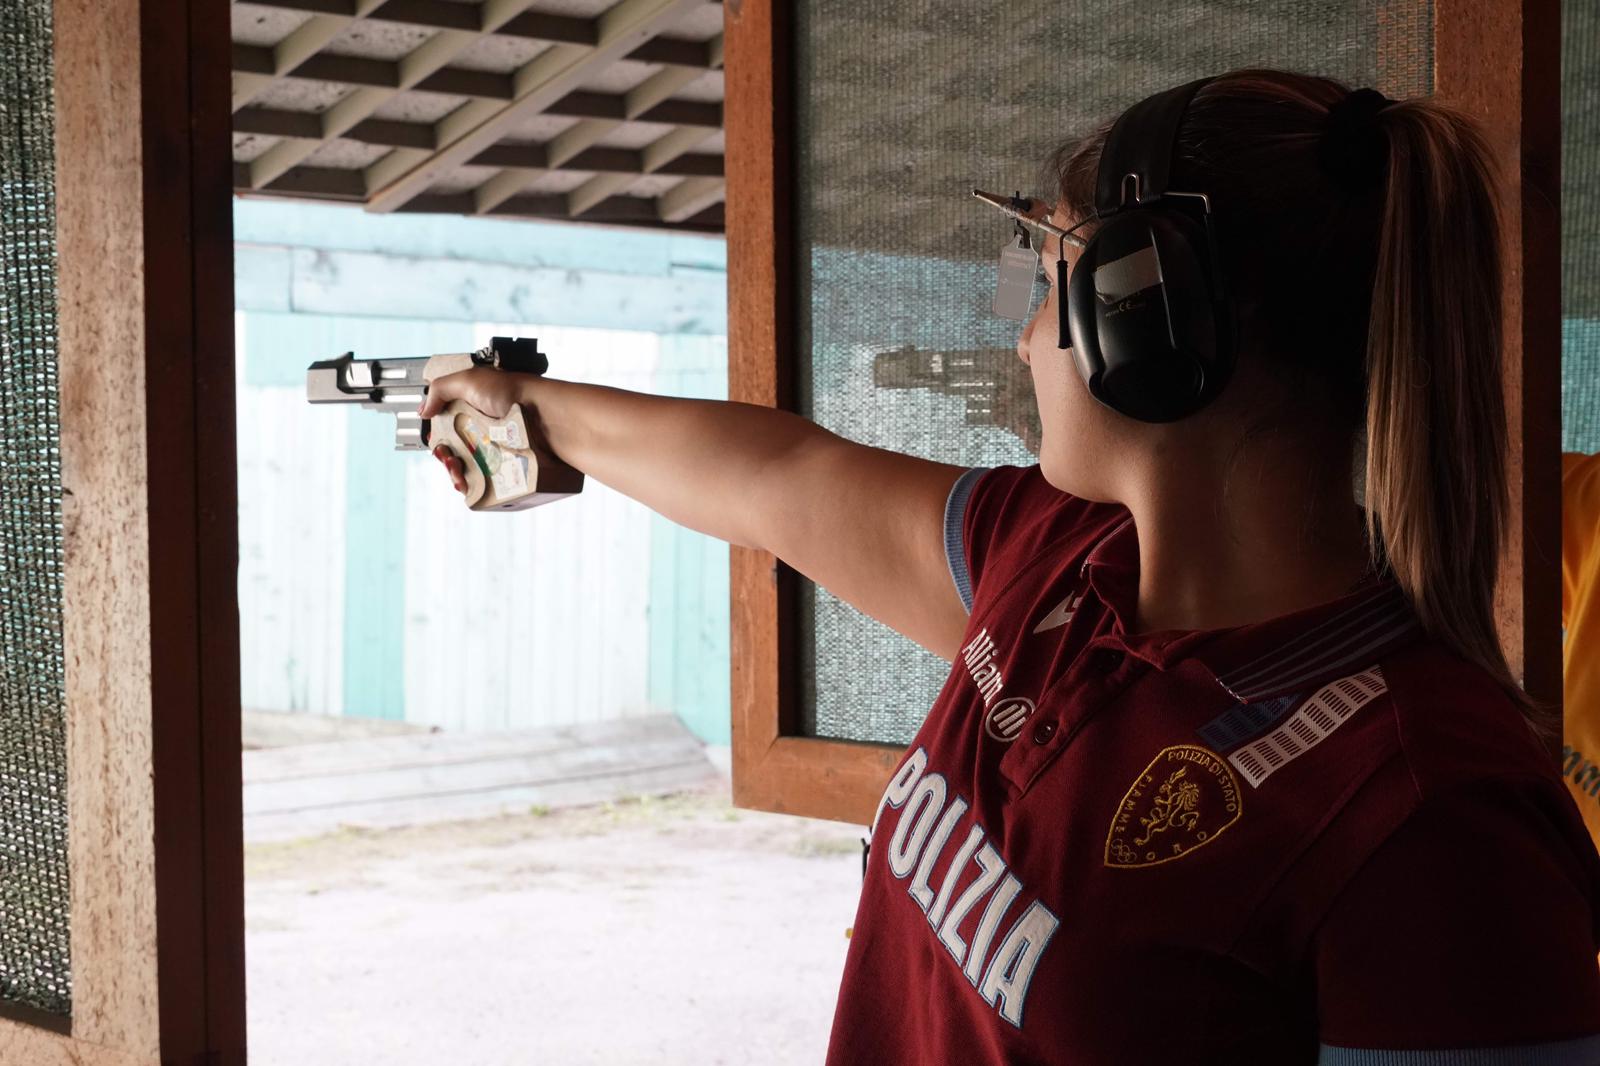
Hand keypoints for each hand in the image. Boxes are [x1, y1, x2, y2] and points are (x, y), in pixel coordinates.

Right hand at [419, 367, 531, 495]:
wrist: (548, 417)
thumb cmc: (516, 394)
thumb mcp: (470, 380)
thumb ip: (440, 389)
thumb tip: (423, 409)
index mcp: (475, 408)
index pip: (448, 426)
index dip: (438, 436)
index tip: (436, 442)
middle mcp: (486, 429)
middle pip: (455, 450)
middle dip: (445, 457)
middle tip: (448, 459)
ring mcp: (497, 450)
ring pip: (468, 468)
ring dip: (454, 473)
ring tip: (457, 473)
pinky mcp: (508, 467)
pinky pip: (486, 481)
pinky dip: (472, 485)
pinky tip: (467, 484)